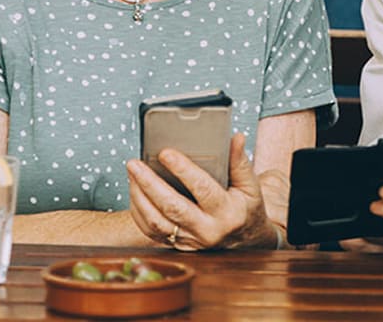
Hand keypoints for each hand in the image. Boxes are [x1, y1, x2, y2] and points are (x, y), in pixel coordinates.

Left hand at [126, 133, 273, 249]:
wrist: (247, 243)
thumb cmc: (246, 209)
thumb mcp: (251, 186)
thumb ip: (240, 162)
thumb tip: (235, 137)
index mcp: (227, 213)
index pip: (202, 189)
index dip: (183, 170)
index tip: (165, 153)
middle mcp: (207, 231)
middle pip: (172, 207)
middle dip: (149, 184)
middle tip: (134, 163)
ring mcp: (190, 241)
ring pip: (156, 222)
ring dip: (139, 197)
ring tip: (131, 174)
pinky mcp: (178, 245)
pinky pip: (150, 231)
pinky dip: (138, 211)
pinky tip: (135, 192)